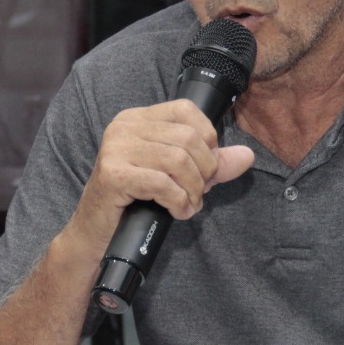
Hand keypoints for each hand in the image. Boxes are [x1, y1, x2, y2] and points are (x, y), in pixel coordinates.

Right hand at [71, 99, 254, 244]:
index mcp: (137, 119)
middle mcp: (124, 127)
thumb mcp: (177, 176)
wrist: (96, 234)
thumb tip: (247, 155)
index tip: (205, 167)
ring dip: (193, 190)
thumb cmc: (135, 202)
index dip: (207, 139)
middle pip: (187, 138)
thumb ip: (211, 164)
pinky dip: (178, 201)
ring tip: (188, 205)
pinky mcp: (113, 175)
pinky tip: (176, 211)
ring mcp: (115, 149)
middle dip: (204, 171)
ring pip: (178, 160)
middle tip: (198, 193)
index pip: (186, 110)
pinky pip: (162, 183)